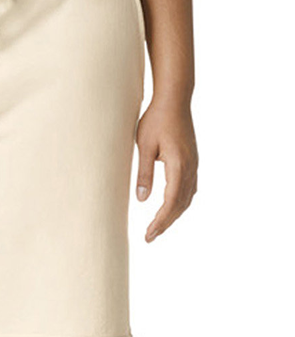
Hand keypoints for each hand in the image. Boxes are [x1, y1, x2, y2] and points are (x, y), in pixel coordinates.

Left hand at [135, 96, 198, 241]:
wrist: (174, 99)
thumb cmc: (156, 120)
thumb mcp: (144, 146)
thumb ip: (144, 173)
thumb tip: (143, 199)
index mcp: (178, 165)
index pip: (171, 202)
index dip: (161, 221)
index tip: (149, 234)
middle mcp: (190, 167)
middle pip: (181, 204)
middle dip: (166, 223)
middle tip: (150, 237)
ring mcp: (194, 164)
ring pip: (187, 198)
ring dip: (174, 214)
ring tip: (158, 227)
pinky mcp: (192, 160)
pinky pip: (190, 188)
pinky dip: (181, 202)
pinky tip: (171, 208)